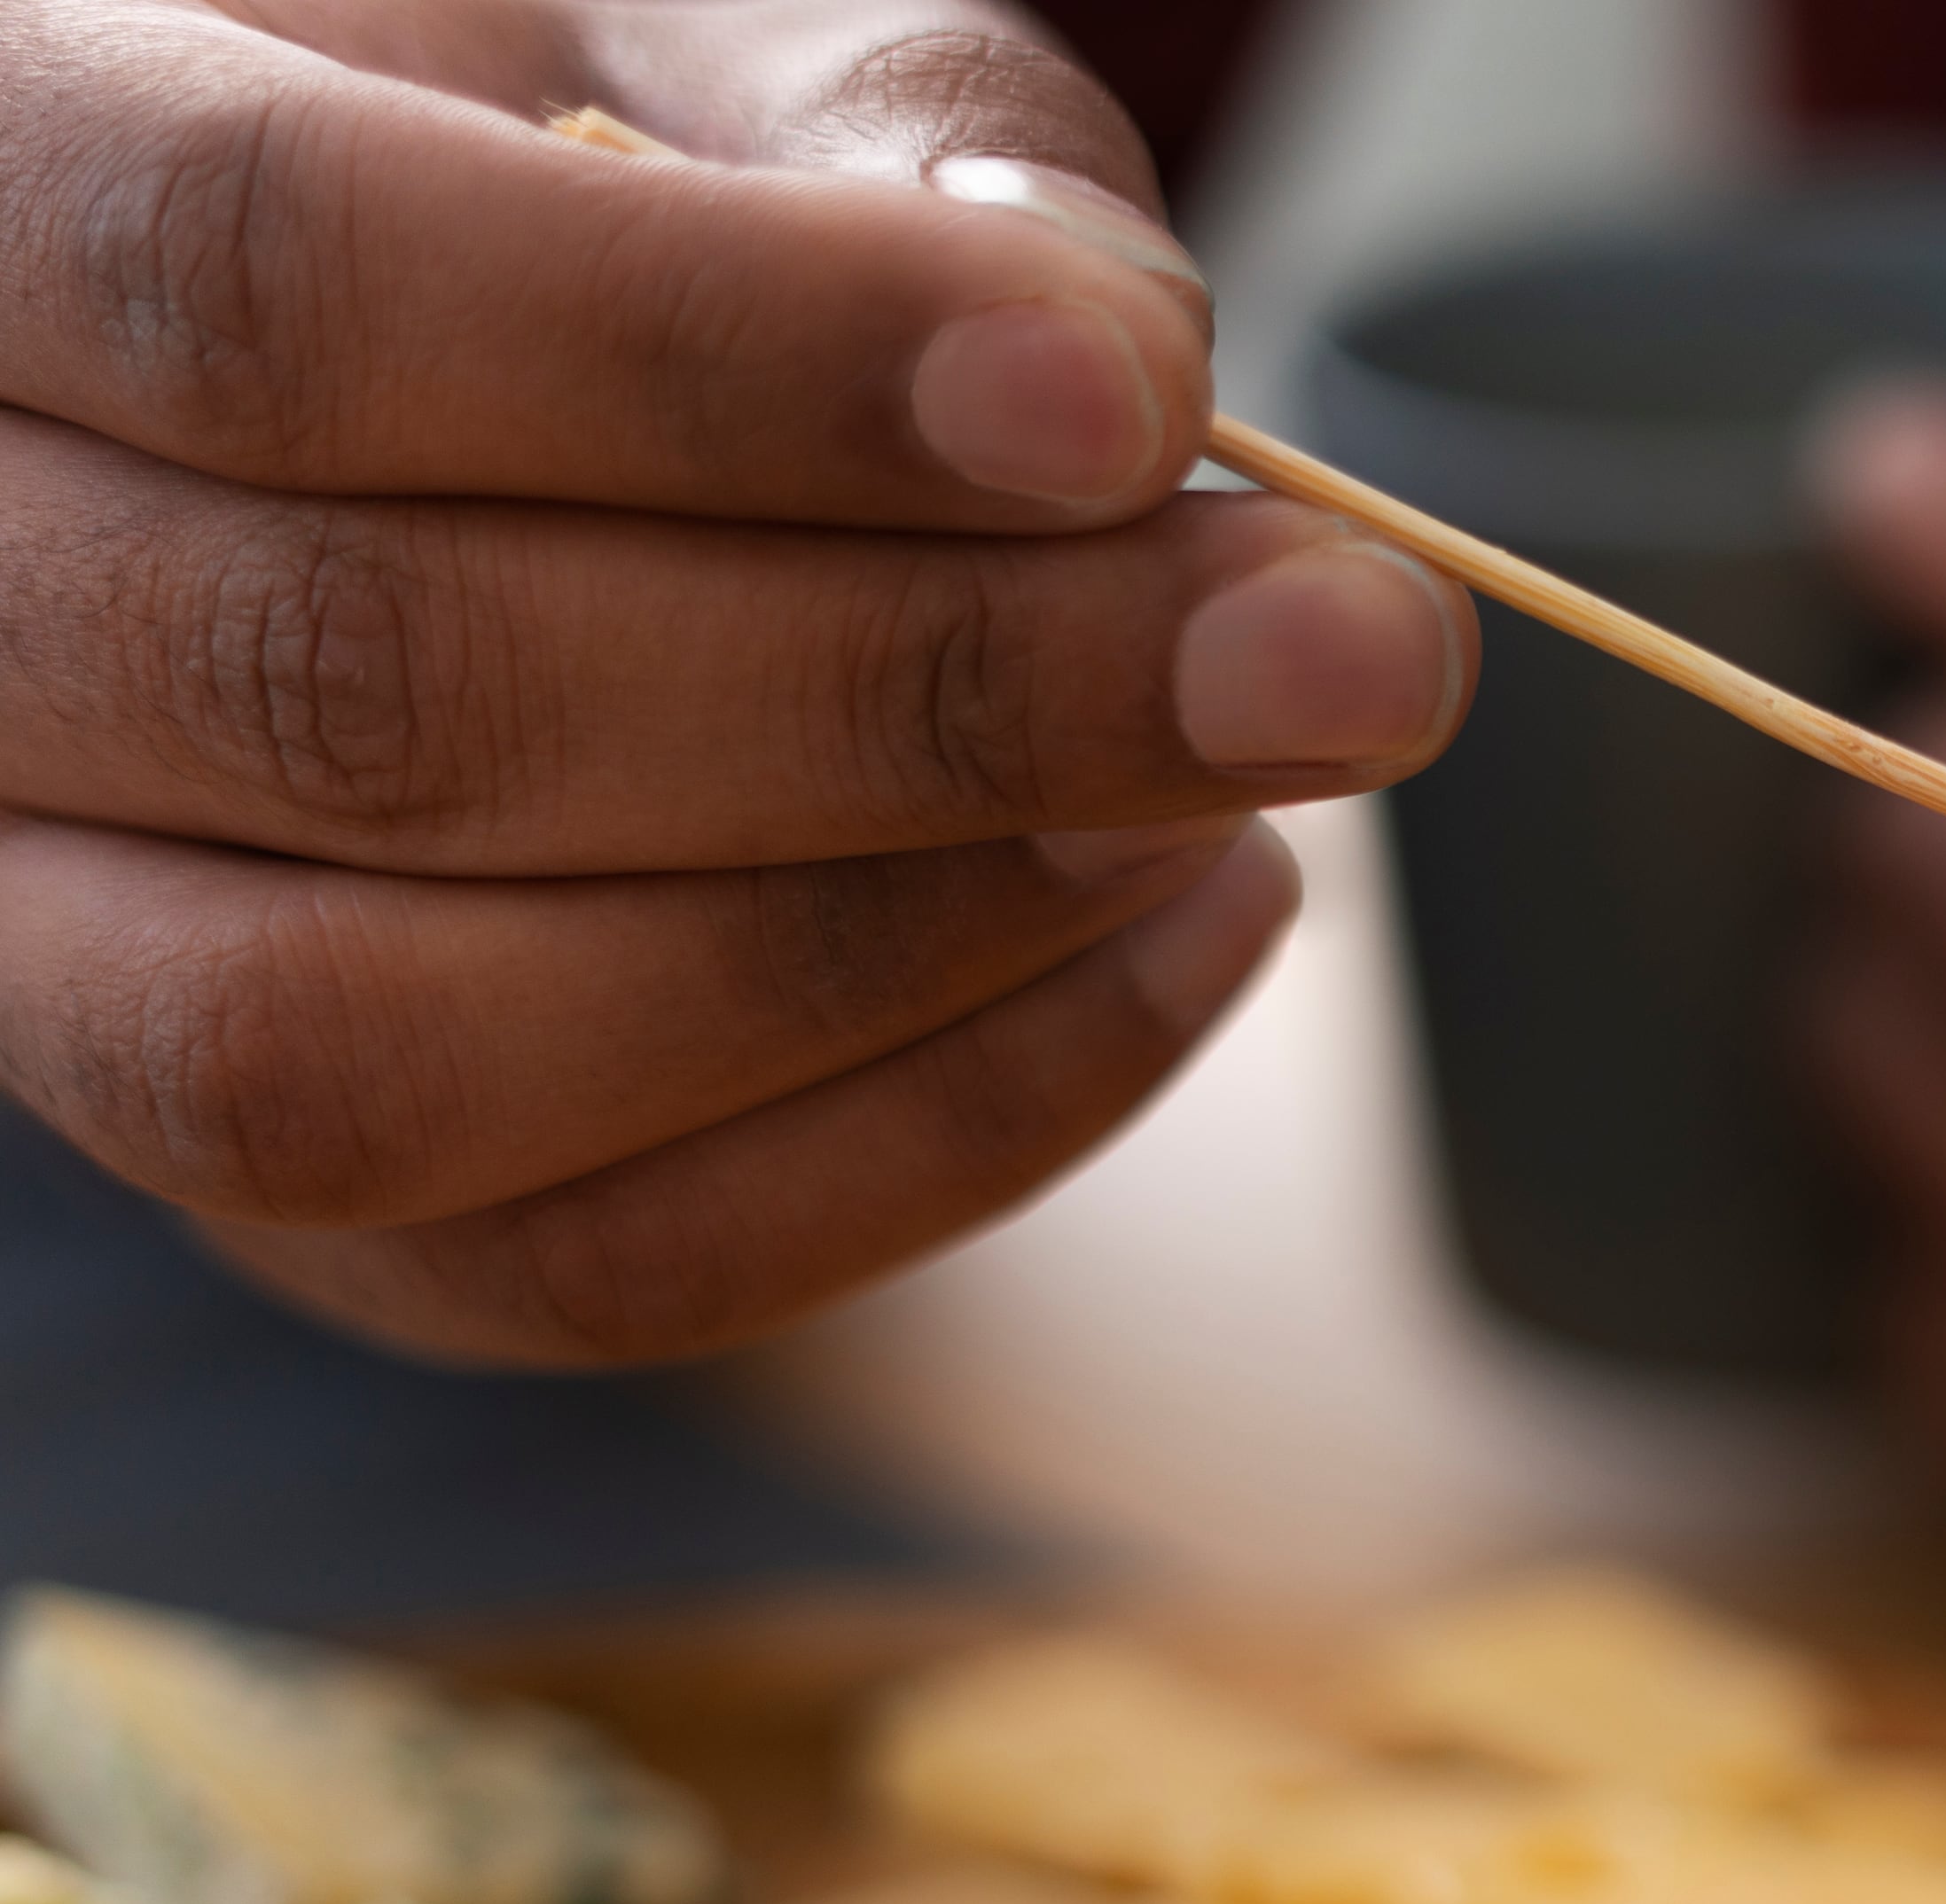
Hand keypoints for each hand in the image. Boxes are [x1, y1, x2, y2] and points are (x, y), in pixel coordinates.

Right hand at [0, 0, 1478, 1361]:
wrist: (409, 391)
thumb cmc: (552, 167)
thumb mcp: (668, 25)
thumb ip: (879, 131)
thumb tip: (1119, 361)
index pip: (276, 287)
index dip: (730, 362)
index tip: (1135, 397)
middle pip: (371, 699)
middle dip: (925, 699)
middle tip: (1344, 649)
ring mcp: (47, 946)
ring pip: (401, 1052)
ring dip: (907, 948)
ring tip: (1245, 802)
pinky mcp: (271, 1199)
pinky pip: (567, 1266)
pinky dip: (935, 1140)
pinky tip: (1183, 933)